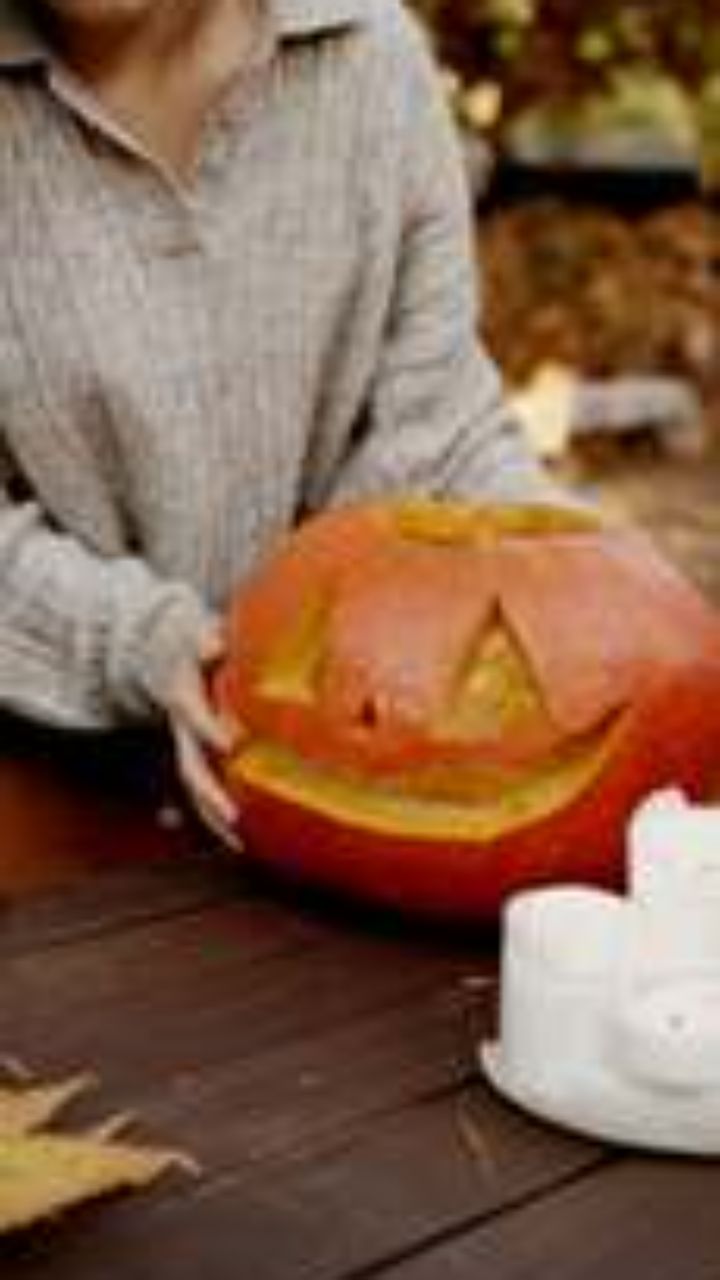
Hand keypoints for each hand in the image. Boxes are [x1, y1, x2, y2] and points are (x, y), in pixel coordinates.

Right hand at [164, 623, 243, 850]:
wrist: (163, 653)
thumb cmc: (194, 639)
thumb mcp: (198, 630)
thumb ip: (206, 638)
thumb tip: (212, 645)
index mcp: (183, 693)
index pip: (191, 713)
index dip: (208, 728)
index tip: (231, 744)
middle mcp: (180, 727)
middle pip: (189, 764)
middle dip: (209, 792)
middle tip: (233, 814)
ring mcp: (185, 745)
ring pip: (194, 787)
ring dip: (212, 816)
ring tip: (237, 842)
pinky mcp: (194, 757)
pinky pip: (201, 792)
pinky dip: (215, 819)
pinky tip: (237, 842)